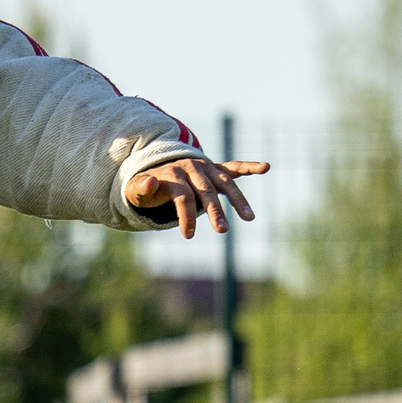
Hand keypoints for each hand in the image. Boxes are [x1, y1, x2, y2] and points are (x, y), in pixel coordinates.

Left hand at [125, 158, 268, 237]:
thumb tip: (151, 182)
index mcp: (173, 174)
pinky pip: (234, 167)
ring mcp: (206, 167)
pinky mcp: (215, 168)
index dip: (185, 215)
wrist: (156, 169)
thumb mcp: (136, 190)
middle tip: (222, 230)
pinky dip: (249, 167)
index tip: (188, 235)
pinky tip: (265, 167)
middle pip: (205, 190)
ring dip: (237, 199)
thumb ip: (141, 188)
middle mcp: (192, 168)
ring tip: (249, 217)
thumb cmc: (147, 187)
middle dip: (214, 210)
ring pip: (224, 183)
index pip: (183, 196)